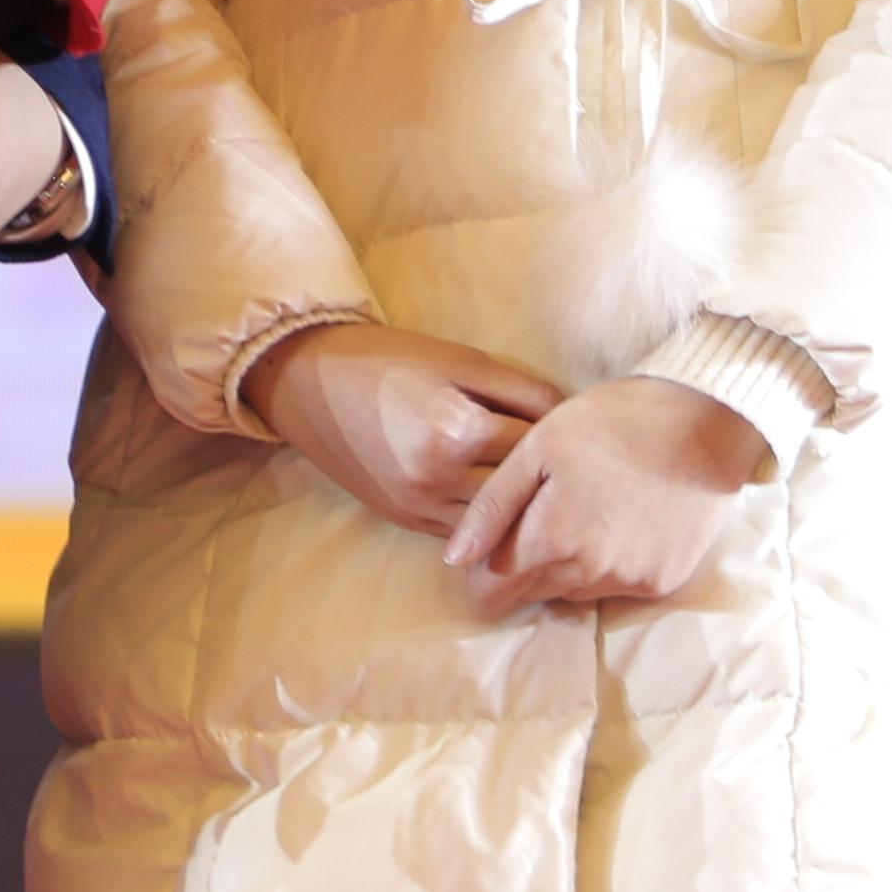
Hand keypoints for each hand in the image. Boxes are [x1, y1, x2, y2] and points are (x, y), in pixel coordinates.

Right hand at [238, 322, 561, 543]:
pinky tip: (508, 505)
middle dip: (551, 476)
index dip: (563, 433)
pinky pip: (467, 532)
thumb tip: (572, 415)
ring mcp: (421, 506)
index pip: (536, 443)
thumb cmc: (388, 359)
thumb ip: (520, 388)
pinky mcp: (406, 520)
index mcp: (456, 429)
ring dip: (525, 507)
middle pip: (523, 489)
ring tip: (550, 490)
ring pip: (499, 522)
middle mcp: (440, 477)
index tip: (583, 429)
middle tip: (578, 464)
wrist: (308, 382)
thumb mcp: (460, 358)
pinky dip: (491, 521)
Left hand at [444, 377, 765, 616]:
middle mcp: (590, 574)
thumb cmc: (610, 422)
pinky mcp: (663, 581)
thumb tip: (454, 558)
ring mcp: (630, 581)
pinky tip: (614, 521)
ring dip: (564, 565)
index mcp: (551, 540)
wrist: (702, 422)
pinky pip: (615, 587)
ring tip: (580, 509)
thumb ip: (491, 507)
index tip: (487, 546)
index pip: (493, 591)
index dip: (481, 572)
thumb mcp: (537, 448)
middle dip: (523, 565)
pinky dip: (605, 564)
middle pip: (533, 592)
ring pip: (573, 592)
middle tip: (538, 514)